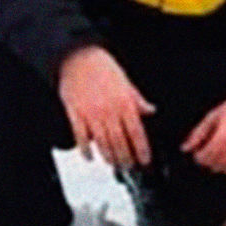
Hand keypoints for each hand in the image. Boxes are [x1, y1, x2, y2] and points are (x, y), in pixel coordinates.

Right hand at [57, 45, 154, 168]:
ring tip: (114, 165)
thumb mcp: (126, 82)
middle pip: (120, 142)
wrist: (78, 57)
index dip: (141, 149)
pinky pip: (81, 137)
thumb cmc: (103, 67)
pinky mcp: (75, 115)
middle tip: (129, 168)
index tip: (145, 160)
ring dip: (109, 157)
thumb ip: (138, 100)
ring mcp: (91, 114)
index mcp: (124, 102)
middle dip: (126, 158)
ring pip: (102, 142)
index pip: (137, 132)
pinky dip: (85, 149)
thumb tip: (150, 110)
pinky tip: (90, 156)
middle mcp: (109, 111)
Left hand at [181, 94, 225, 175]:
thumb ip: (198, 133)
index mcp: (222, 138)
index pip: (203, 158)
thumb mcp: (215, 115)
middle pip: (214, 166)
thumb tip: (185, 148)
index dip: (199, 154)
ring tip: (225, 149)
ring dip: (223, 163)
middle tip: (214, 147)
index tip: (201, 148)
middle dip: (210, 158)